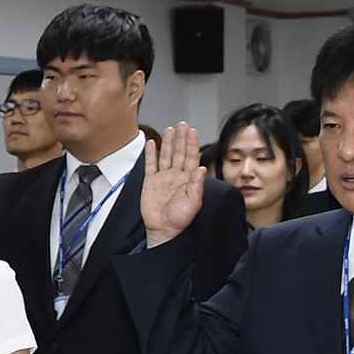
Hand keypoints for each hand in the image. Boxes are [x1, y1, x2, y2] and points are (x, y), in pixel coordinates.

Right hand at [138, 123, 206, 247]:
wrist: (163, 229)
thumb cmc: (180, 219)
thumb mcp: (193, 202)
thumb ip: (197, 184)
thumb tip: (202, 168)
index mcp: (189, 179)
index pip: (192, 157)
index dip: (192, 144)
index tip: (192, 131)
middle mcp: (177, 176)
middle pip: (180, 152)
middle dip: (181, 138)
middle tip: (182, 125)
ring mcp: (163, 178)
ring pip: (166, 156)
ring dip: (168, 143)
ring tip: (169, 130)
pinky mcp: (151, 182)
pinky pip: (151, 165)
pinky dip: (151, 154)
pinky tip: (152, 144)